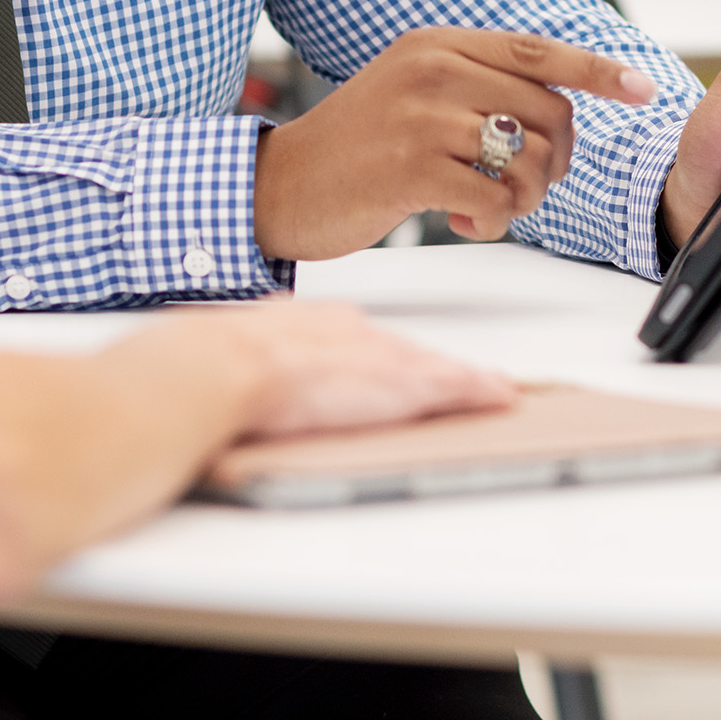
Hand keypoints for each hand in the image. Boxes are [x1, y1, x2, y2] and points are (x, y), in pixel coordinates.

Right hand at [194, 297, 515, 438]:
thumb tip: (246, 372)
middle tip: (465, 380)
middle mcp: (357, 332)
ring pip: (434, 367)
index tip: (401, 367)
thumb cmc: (219, 363)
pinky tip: (501, 396)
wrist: (225, 366)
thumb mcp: (241, 351)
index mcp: (319, 323)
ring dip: (465, 380)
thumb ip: (258, 358)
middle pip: (407, 351)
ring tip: (495, 389)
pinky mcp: (401, 383)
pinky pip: (454, 385)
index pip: (368, 340)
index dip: (390, 357)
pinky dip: (480, 390)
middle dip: (434, 368)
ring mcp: (380, 356)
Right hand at [251, 28, 657, 259]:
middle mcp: (432, 68)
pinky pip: (496, 196)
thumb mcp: (413, 91)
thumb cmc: (356, 148)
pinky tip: (464, 222)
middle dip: (555, 163)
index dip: (598, 69)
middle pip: (549, 112)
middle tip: (524, 189)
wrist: (281, 185)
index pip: (537, 50)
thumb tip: (557, 105)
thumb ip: (475, 85)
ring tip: (490, 208)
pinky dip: (494, 221)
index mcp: (437, 43)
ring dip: (526, 199)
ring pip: (530, 158)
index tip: (642, 88)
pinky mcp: (412, 166)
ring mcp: (422, 115)